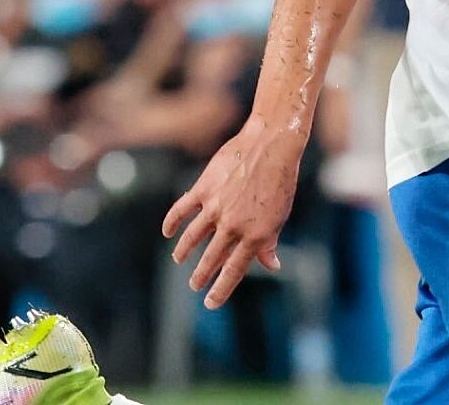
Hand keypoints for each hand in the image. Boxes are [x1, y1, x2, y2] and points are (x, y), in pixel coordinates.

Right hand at [162, 118, 303, 308]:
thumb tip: (272, 266)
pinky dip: (172, 222)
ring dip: (184, 252)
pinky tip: (167, 232)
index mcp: (256, 236)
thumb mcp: (279, 217)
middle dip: (201, 275)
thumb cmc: (280, 182)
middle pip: (211, 258)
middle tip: (194, 285)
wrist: (271, 146)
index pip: (234, 270)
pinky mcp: (204, 188)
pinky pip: (182, 209)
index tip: (210, 303)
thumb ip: (270, 243)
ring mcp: (216, 207)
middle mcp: (234, 225)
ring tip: (179, 260)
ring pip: (193, 237)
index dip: (221, 290)